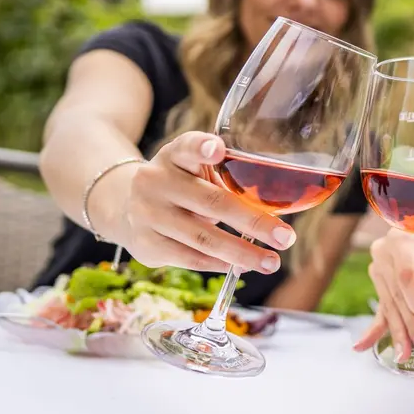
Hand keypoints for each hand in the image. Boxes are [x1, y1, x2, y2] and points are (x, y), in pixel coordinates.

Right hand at [119, 131, 293, 273]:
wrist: (126, 207)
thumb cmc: (181, 185)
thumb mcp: (195, 169)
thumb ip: (227, 177)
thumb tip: (278, 209)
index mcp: (175, 155)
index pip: (187, 147)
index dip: (202, 147)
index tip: (219, 149)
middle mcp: (157, 181)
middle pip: (211, 202)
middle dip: (254, 222)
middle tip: (287, 237)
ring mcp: (148, 214)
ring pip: (202, 238)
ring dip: (242, 253)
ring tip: (271, 262)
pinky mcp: (146, 243)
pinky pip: (190, 258)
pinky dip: (220, 264)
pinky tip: (242, 267)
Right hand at [352, 229, 413, 360]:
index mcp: (401, 239)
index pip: (407, 277)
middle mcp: (383, 254)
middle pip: (397, 295)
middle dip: (411, 325)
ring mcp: (378, 269)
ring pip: (390, 306)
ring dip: (398, 332)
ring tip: (404, 355)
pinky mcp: (380, 284)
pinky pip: (380, 308)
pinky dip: (374, 329)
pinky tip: (360, 347)